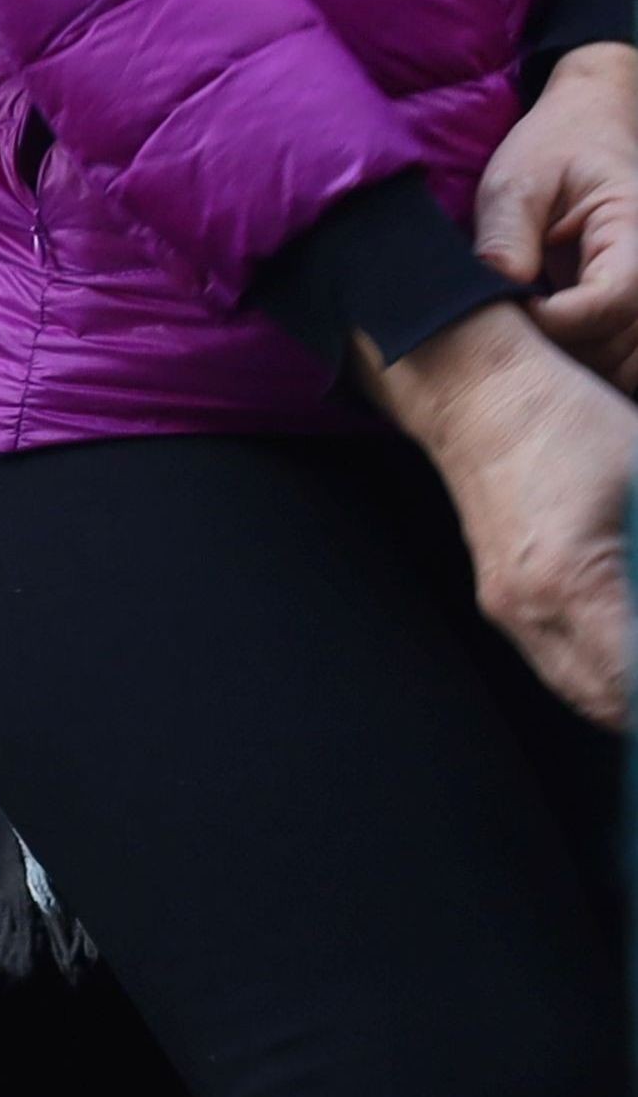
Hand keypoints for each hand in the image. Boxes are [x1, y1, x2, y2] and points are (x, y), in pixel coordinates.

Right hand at [368, 304, 637, 726]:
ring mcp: (508, 610)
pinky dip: (607, 671)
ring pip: (585, 690)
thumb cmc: (571, 420)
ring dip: (631, 694)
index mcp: (573, 584)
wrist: (474, 391)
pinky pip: (562, 662)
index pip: (634, 687)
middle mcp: (530, 613)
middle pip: (610, 705)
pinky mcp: (503, 598)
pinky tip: (635, 647)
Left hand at [482, 43, 637, 376]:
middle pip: (618, 345)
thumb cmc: (553, 149)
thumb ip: (507, 234)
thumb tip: (500, 288)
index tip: (510, 309)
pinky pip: (621, 361)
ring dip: (569, 365)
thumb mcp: (518, 180)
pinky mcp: (634, 311)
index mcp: (634, 230)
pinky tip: (543, 342)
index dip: (552, 321)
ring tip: (523, 332)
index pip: (608, 302)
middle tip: (505, 328)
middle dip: (556, 350)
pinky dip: (583, 365)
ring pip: (623, 364)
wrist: (588, 128)